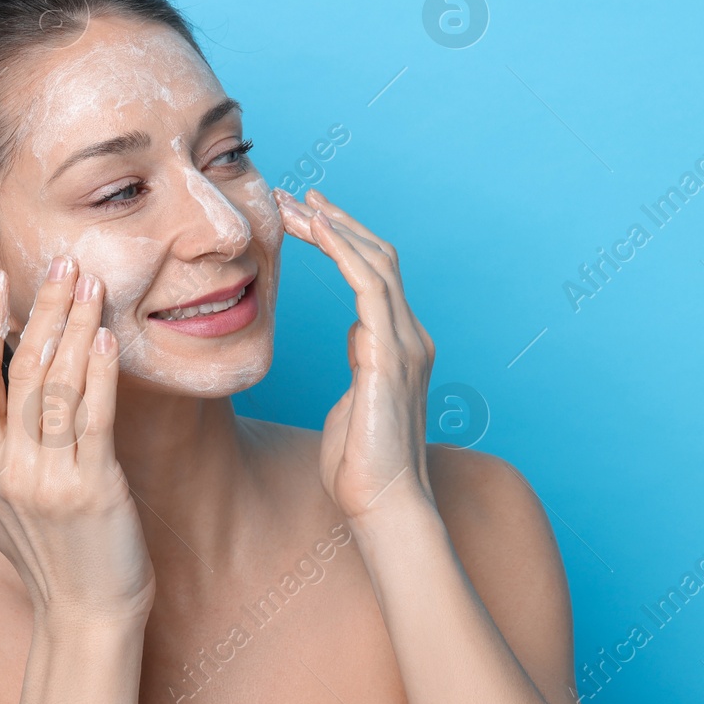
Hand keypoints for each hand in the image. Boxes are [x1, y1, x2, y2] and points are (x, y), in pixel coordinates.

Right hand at [0, 257, 156, 628]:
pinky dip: (100, 378)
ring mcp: (51, 480)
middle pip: (21, 373)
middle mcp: (11, 468)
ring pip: (58, 389)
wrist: (84, 617)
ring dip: (75, 331)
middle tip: (61, 262)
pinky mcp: (95, 491)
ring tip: (90, 284)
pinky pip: (95, 422)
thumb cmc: (40, 559)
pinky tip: (106, 340)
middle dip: (42, 311)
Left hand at [274, 188, 435, 523]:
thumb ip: (362, 366)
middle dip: (335, 222)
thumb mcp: (356, 404)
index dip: (344, 241)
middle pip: (377, 257)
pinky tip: (318, 229)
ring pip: (375, 261)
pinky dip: (344, 251)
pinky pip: (370, 286)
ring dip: (334, 227)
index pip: (375, 275)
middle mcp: (409, 336)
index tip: (309, 217)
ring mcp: (405, 343)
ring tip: (296, 204)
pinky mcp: (391, 356)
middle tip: (294, 197)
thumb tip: (357, 337)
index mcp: (400, 346)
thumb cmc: (362, 468)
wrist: (385, 506)